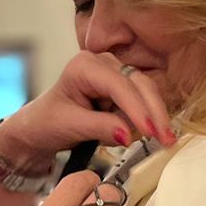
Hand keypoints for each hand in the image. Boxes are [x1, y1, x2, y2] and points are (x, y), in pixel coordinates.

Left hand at [0, 50, 173, 167]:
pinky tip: (131, 136)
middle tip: (166, 141)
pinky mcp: (122, 90)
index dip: (137, 108)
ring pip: (145, 95)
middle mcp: (103, 63)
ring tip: (139, 142)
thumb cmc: (46, 123)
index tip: (150, 132)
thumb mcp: (69, 126)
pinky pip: (141, 105)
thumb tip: (129, 134)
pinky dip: (140, 122)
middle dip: (153, 113)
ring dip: (146, 120)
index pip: (119, 85)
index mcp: (85, 66)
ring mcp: (115, 75)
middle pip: (140, 85)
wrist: (39, 129)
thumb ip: (100, 127)